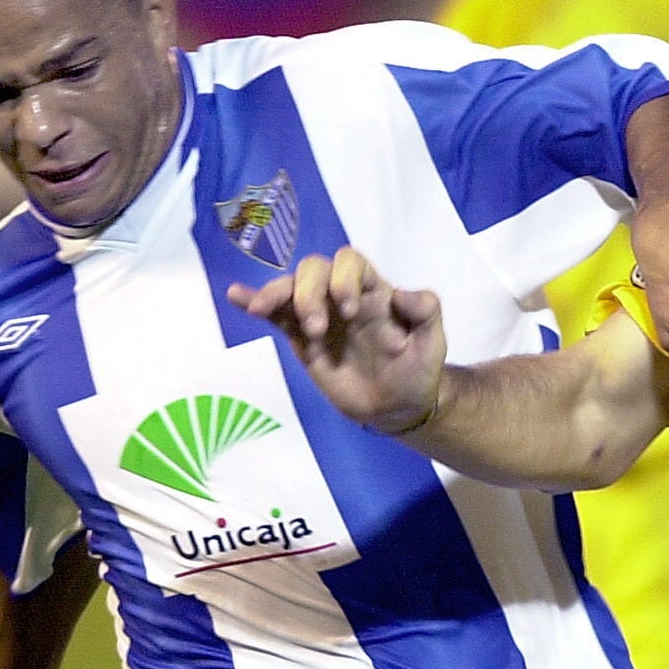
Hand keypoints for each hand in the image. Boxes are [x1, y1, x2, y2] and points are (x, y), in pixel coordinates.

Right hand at [231, 247, 447, 433]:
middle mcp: (341, 295)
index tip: (348, 311)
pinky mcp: (300, 337)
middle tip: (318, 329)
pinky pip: (274, 313)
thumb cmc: (417, 370)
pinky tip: (236, 295)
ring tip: (263, 312)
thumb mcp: (433, 343)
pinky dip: (253, 300)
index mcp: (374, 291)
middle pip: (314, 268)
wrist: (397, 406)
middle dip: (309, 292)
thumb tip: (401, 293)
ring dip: (276, 294)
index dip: (344, 277)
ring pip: (290, 287)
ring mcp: (318, 314)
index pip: (350, 261)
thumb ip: (426, 312)